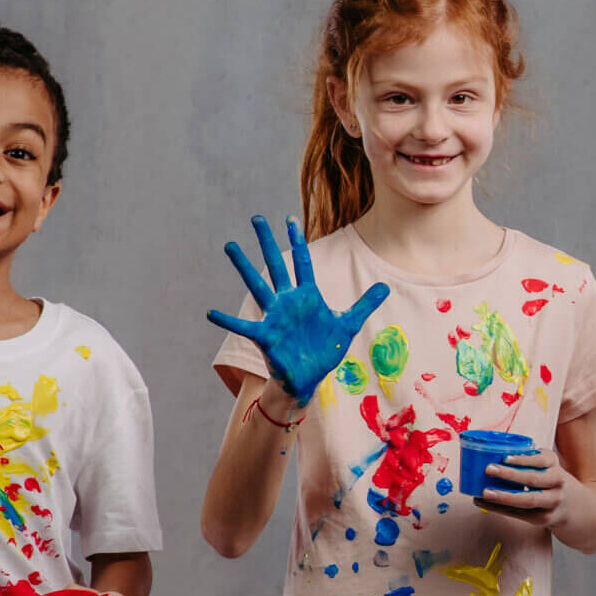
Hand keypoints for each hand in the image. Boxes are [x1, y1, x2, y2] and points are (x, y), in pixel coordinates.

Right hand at [207, 214, 389, 402]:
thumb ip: (364, 304)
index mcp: (307, 297)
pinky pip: (244, 326)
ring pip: (258, 286)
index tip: (289, 219)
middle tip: (256, 218)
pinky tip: (211, 313)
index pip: (302, 262)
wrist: (309, 377)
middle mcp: (288, 302)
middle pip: (277, 265)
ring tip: (230, 246)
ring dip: (244, 267)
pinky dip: (227, 321)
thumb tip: (385, 287)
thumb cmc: (324, 351)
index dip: (297, 241)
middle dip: (267, 242)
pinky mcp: (266, 337)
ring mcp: (275, 317)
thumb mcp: (347, 325)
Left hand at [477, 452, 585, 533]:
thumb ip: (529, 459)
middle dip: (509, 475)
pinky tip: (484, 502)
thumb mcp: (547, 465)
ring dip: (504, 497)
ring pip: (527, 500)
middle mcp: (556, 483)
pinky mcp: (543, 518)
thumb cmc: (551, 480)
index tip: (504, 457)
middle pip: (533, 479)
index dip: (522, 459)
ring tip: (485, 492)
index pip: (540, 460)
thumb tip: (493, 453)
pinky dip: (499, 508)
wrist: (575, 506)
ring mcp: (551, 502)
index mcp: (554, 465)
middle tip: (488, 470)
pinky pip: (519, 513)